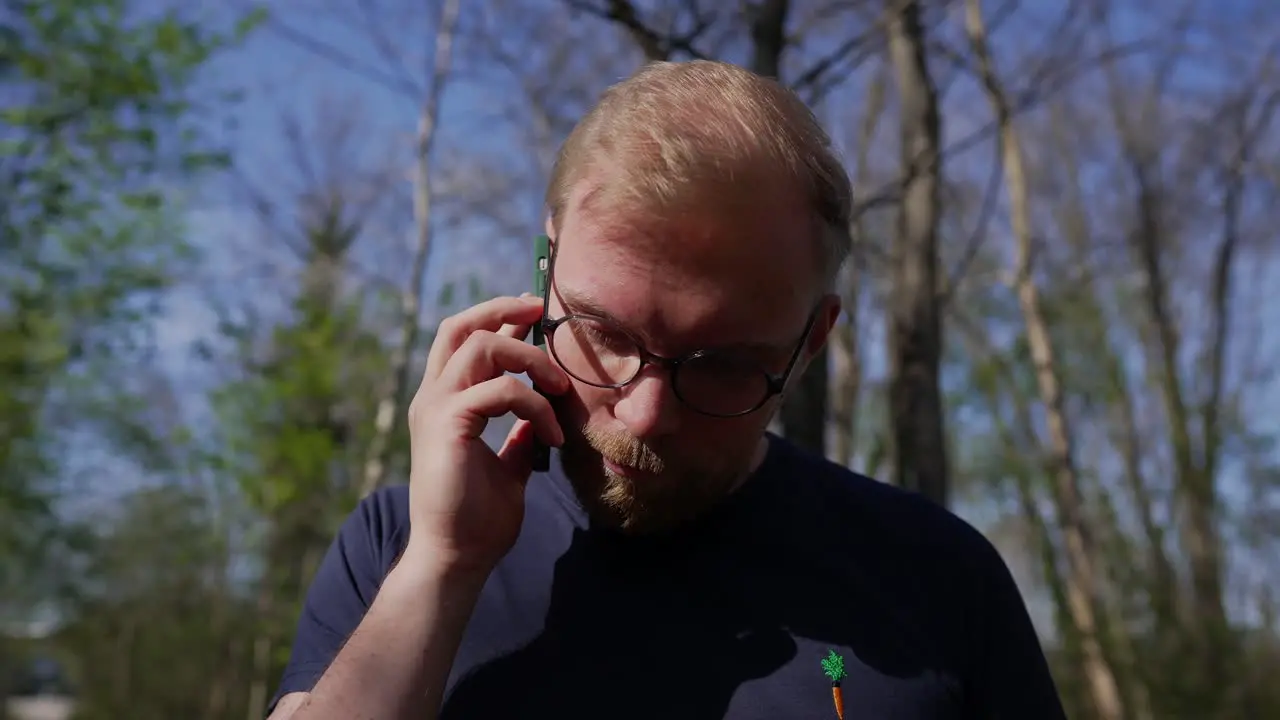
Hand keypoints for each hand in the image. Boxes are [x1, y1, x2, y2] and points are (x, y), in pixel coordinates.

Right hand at [404, 295, 570, 575]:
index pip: (464, 341)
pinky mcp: (448, 425)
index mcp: (444, 404)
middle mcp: (433, 398)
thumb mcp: (507, 468)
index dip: (497, 319)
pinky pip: (501, 391)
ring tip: (559, 387)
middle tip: (540, 310)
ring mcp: (436, 408)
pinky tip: (551, 433)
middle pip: (460, 327)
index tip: (534, 315)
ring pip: (481, 346)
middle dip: (502, 309)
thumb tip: (536, 421)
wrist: (456, 556)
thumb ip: (517, 439)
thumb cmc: (478, 519)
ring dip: (530, 358)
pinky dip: (534, 405)